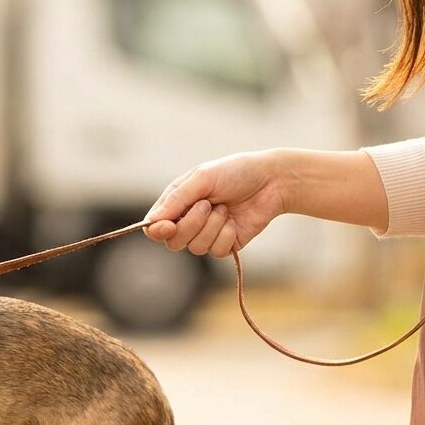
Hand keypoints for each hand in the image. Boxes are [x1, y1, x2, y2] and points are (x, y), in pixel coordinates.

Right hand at [143, 151, 288, 257]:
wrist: (272, 181)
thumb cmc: (235, 172)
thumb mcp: (202, 178)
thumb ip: (176, 199)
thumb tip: (152, 222)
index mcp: (176, 203)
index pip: (154, 226)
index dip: (157, 230)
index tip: (168, 226)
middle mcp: (188, 221)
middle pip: (173, 241)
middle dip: (192, 224)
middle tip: (208, 204)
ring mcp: (206, 234)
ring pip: (195, 248)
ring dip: (212, 227)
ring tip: (225, 209)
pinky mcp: (225, 245)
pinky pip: (216, 252)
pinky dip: (226, 236)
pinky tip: (234, 221)